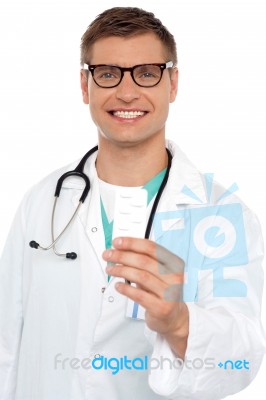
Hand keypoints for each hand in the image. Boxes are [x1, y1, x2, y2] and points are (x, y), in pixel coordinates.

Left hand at [102, 237, 188, 357]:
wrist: (173, 317)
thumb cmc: (162, 291)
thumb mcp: (157, 273)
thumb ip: (143, 261)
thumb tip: (120, 249)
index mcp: (174, 263)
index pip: (151, 248)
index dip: (132, 243)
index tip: (117, 242)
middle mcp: (174, 276)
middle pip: (144, 261)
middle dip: (122, 256)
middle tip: (108, 255)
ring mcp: (169, 292)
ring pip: (141, 276)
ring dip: (121, 271)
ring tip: (111, 269)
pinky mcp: (161, 308)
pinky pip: (139, 295)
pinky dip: (126, 289)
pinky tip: (118, 286)